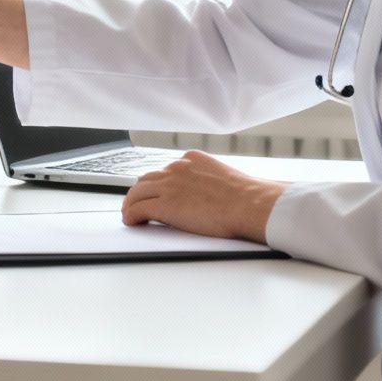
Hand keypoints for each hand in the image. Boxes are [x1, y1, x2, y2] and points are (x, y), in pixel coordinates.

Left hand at [121, 151, 285, 242]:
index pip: (166, 169)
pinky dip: (131, 215)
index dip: (159, 183)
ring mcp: (168, 186)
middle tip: (138, 203)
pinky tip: (131, 221)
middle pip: (148, 178)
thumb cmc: (247, 196)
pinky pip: (138, 209)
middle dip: (142, 191)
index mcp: (191, 159)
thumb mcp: (223, 177)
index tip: (157, 191)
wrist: (250, 204)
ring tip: (131, 213)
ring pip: (137, 192)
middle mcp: (176, 168)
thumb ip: (208, 179)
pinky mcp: (164, 205)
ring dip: (132, 203)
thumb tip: (210, 192)